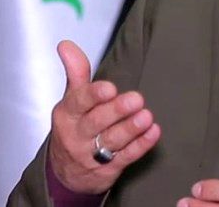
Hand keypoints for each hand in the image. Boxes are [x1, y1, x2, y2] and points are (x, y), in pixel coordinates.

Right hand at [48, 40, 160, 193]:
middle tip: (136, 99)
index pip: (79, 103)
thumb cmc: (74, 126)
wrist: (66, 173)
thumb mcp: (71, 99)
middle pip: (97, 122)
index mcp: (68, 113)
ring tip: (147, 117)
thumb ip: (76, 71)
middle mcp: (77, 134)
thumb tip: (66, 45)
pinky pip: (125, 157)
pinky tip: (153, 133)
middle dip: (117, 111)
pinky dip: (140, 145)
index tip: (109, 88)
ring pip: (112, 141)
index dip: (94, 96)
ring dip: (131, 129)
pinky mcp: (108, 169)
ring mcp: (91, 154)